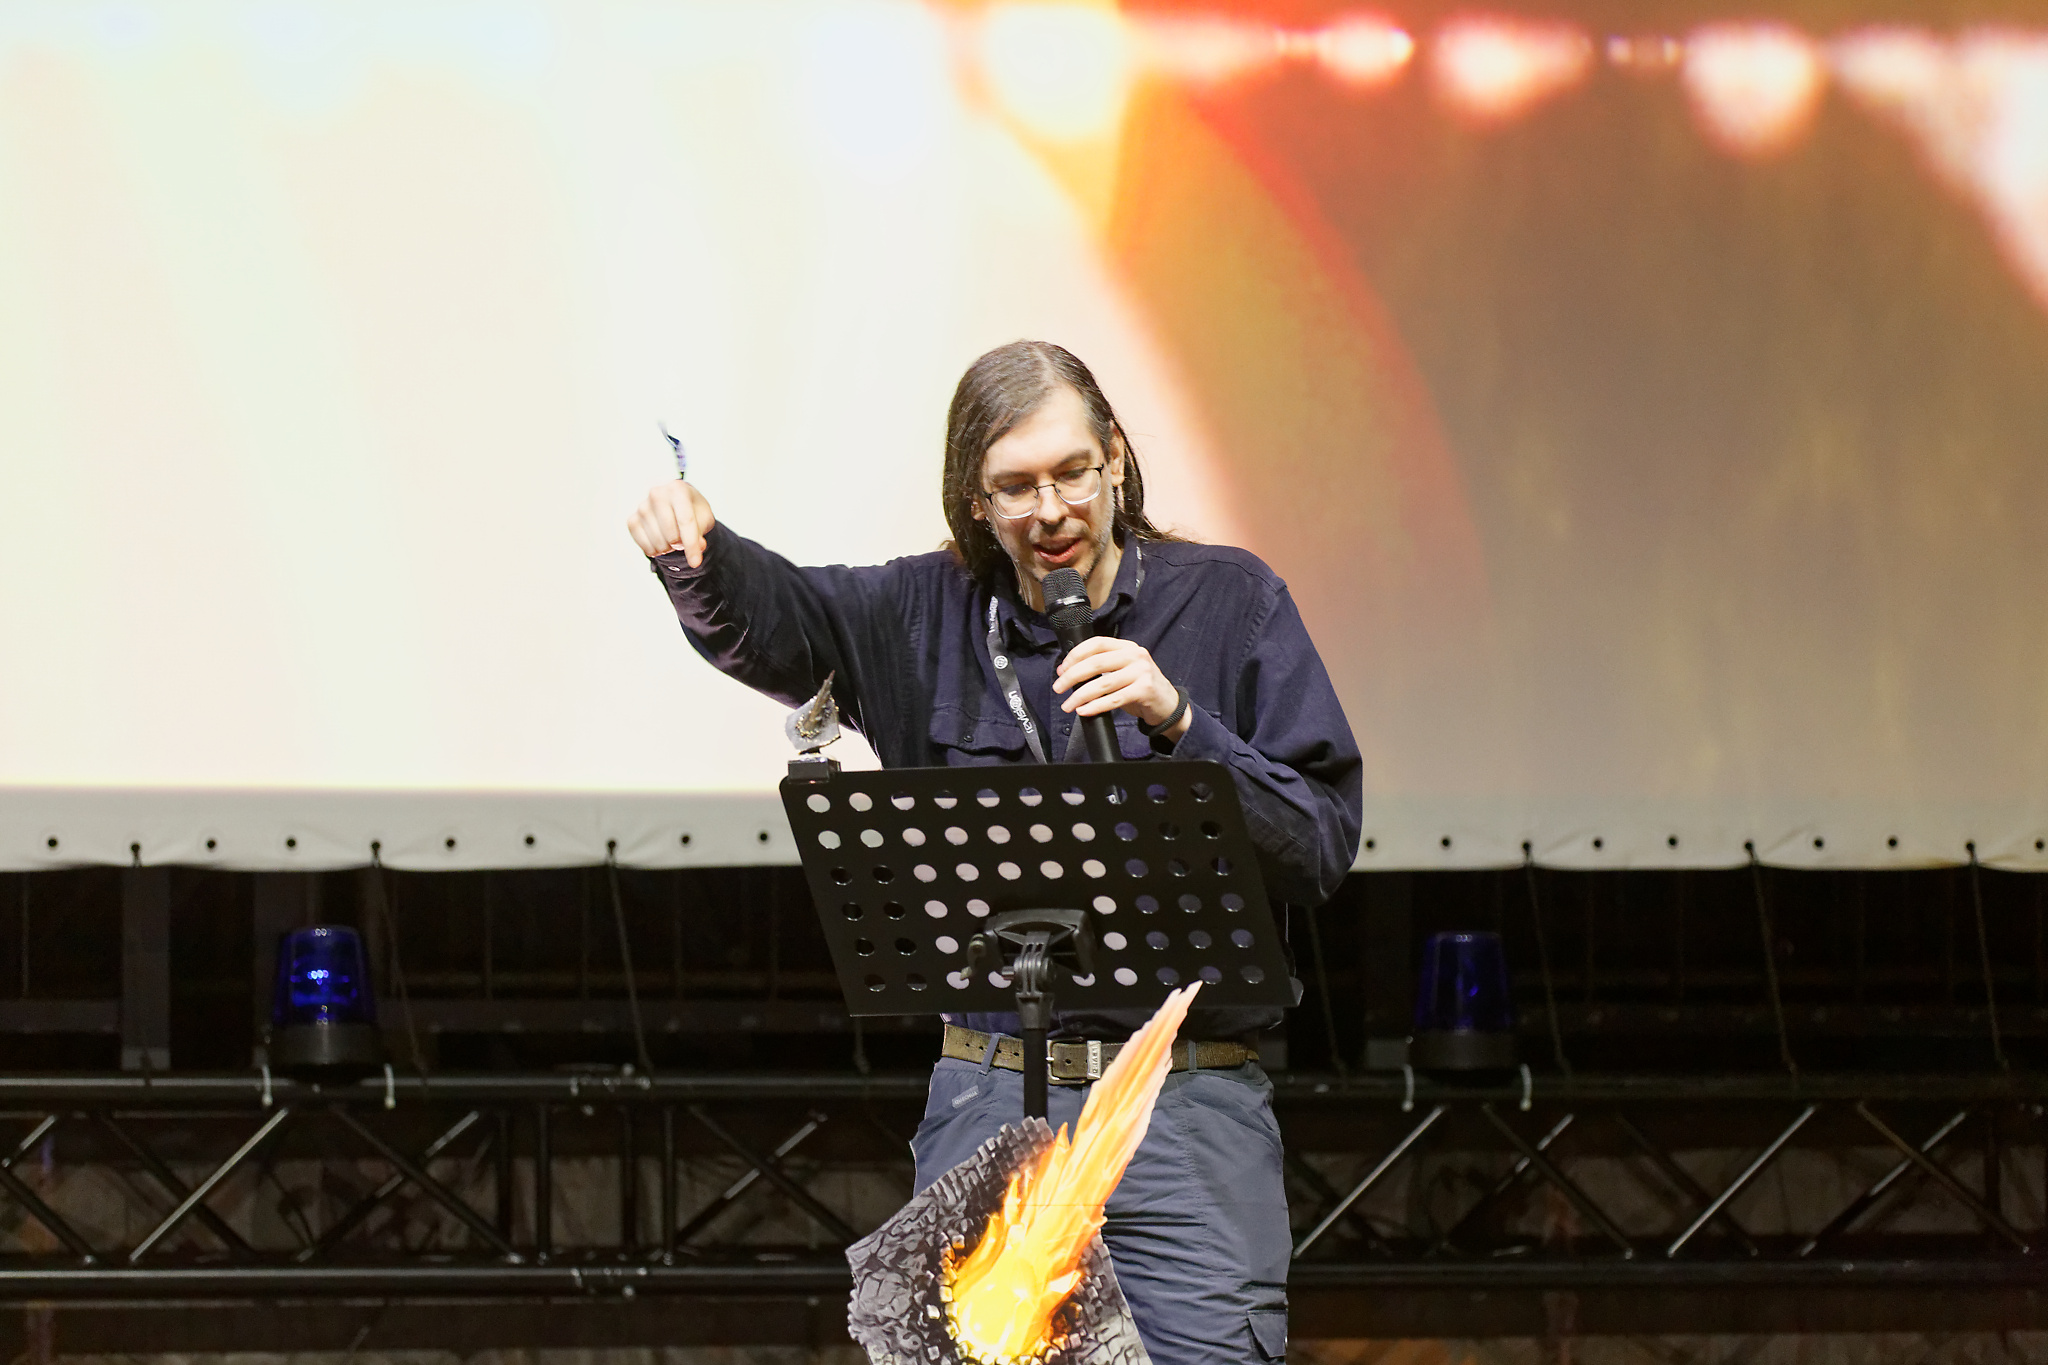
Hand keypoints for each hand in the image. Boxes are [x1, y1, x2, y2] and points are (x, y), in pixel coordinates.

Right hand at [626, 480, 716, 566]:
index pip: (686, 521)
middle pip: (671, 534)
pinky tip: (660, 542)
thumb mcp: (704, 518)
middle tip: (682, 541)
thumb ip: (702, 531)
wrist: (675, 502)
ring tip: (671, 539)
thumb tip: (698, 546)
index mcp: (678, 488)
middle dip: (680, 545)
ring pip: (658, 542)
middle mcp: (657, 493)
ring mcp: (642, 506)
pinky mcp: (632, 519)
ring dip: (668, 548)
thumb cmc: (691, 509)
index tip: (695, 563)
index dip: (692, 545)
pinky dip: (654, 550)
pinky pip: (644, 545)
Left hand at [1053, 637, 1190, 741]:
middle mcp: (1135, 655)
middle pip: (1095, 662)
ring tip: (1068, 705)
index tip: (1061, 669)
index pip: (1096, 643)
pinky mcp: (1145, 690)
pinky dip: (1095, 706)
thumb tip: (1067, 672)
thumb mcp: (1123, 670)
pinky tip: (1084, 711)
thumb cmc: (1140, 688)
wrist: (1168, 705)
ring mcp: (1141, 672)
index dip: (1075, 655)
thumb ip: (1102, 667)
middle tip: (1058, 688)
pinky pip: (1114, 699)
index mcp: (1127, 647)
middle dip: (1072, 676)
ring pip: (1102, 683)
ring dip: (1080, 695)